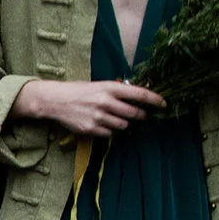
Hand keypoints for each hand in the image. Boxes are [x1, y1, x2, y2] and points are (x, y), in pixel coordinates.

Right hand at [12, 77, 164, 136]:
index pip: (139, 94)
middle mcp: (106, 102)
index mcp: (109, 88)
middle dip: (141, 116)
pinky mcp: (91, 129)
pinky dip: (109, 131)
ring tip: (114, 118)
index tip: (164, 103)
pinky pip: (109, 134)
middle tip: (142, 116)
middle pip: (134, 114)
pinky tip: (101, 124)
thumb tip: (135, 97)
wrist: (54, 100)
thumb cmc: (78, 91)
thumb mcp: (98, 85)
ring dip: (123, 124)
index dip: (154, 99)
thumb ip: (116, 91)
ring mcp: (99, 117)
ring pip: (123, 126)